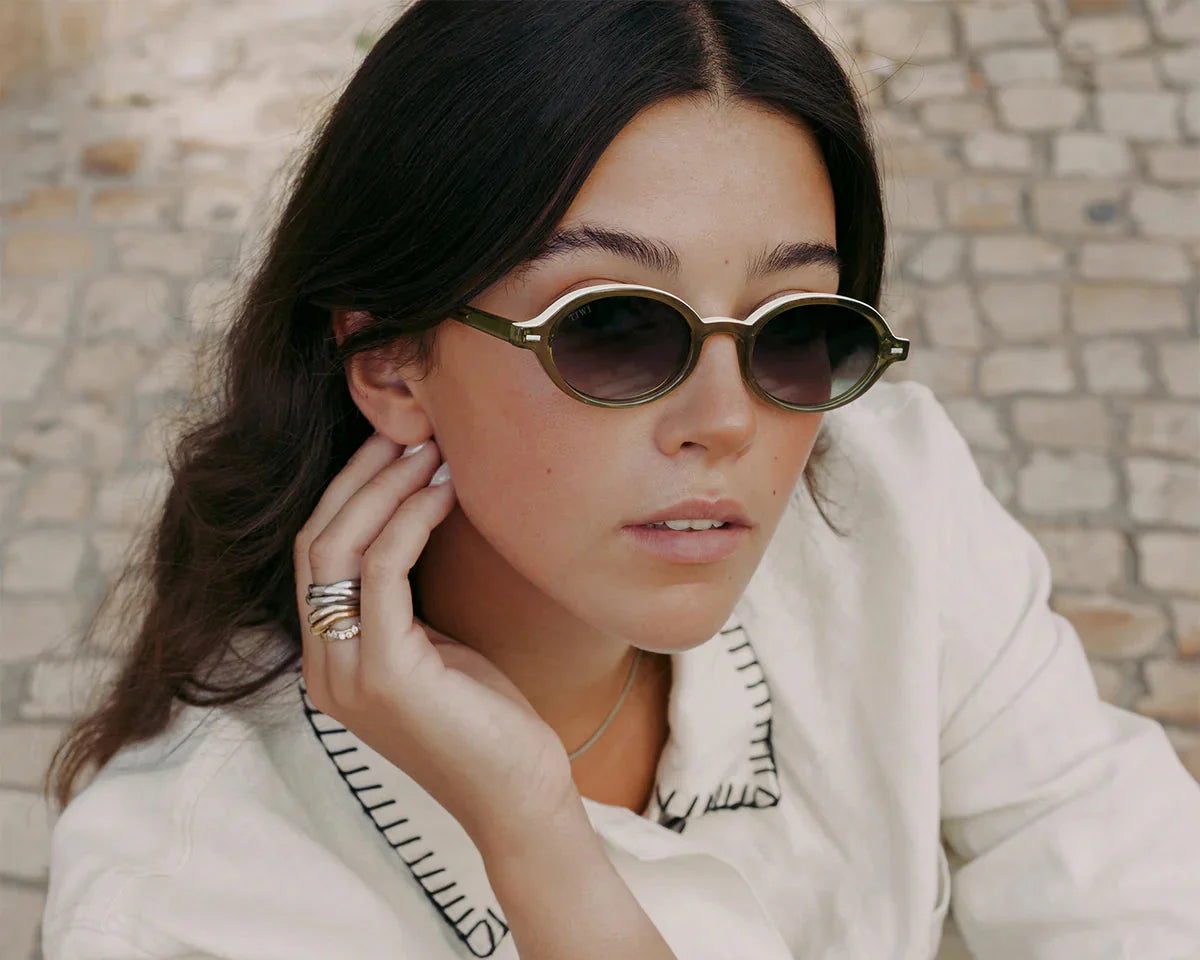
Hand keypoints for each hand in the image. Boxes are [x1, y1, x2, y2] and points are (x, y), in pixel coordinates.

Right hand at [293, 433, 575, 841]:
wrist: (518, 794)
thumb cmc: (486, 718)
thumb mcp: (433, 646)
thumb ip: (401, 599)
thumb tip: (410, 517)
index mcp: (328, 658)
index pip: (315, 555)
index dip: (348, 492)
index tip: (393, 444)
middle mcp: (322, 666)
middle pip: (315, 543)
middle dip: (359, 477)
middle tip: (409, 430)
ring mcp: (346, 674)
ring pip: (338, 550)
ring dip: (384, 488)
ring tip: (430, 448)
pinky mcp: (386, 675)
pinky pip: (382, 574)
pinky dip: (409, 521)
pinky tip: (445, 492)